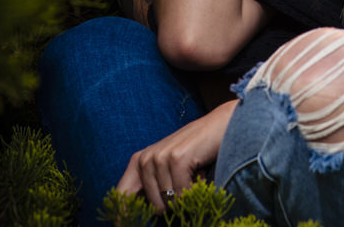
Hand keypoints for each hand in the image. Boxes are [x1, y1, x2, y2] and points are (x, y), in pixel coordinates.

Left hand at [117, 101, 235, 211]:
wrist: (222, 125)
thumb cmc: (196, 151)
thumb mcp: (169, 169)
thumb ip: (153, 188)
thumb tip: (149, 213)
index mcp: (138, 162)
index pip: (121, 196)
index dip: (121, 217)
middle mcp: (145, 158)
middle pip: (155, 206)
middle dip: (173, 205)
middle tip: (186, 184)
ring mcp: (159, 157)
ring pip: (170, 201)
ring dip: (187, 194)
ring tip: (194, 174)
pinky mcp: (176, 158)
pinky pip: (182, 193)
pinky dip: (196, 189)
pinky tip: (200, 172)